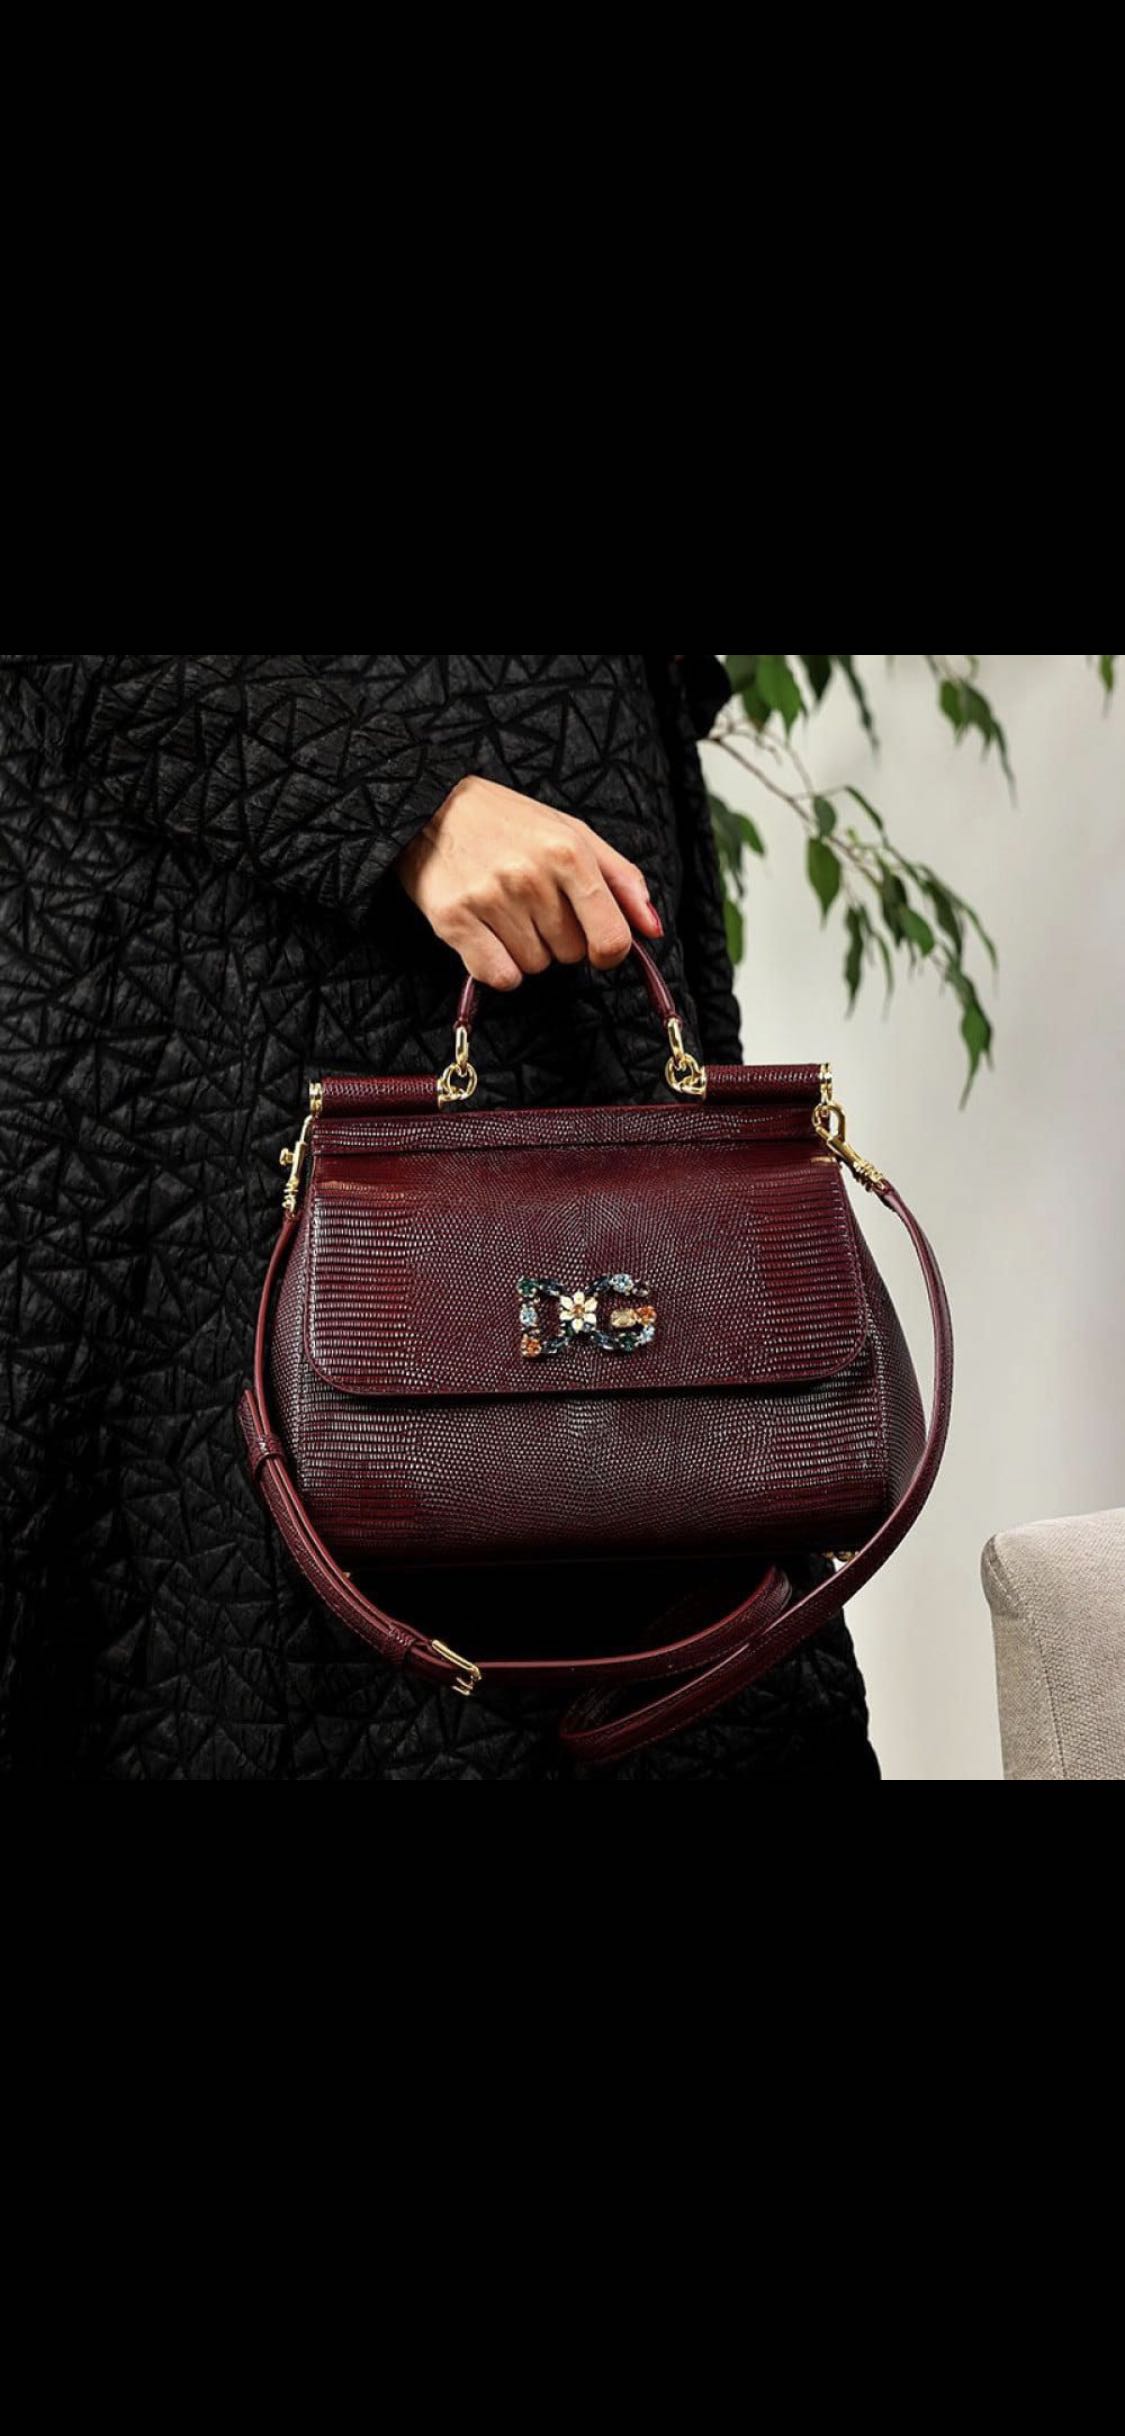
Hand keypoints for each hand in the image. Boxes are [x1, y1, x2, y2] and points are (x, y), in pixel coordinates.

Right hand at [396, 776, 662, 990]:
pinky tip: (487, 933)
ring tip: (506, 910)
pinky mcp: (454, 919)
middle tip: (533, 904)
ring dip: (525, 949)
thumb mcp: (573, 833)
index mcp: (568, 852)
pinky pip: (499, 976)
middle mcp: (530, 876)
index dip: (609, 951)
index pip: (611, 938)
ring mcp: (490, 898)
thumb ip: (621, 879)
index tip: (596, 944)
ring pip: (534, 967)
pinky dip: (497, 966)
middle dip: (559, 938)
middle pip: (571, 954)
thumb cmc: (508, 822)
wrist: (430, 806)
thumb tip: (652, 929)